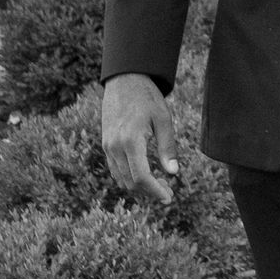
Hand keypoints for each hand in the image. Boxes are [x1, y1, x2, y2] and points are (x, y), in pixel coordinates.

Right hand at [102, 72, 179, 206]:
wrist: (124, 80)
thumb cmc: (147, 97)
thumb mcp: (163, 119)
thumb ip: (168, 147)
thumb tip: (173, 173)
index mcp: (131, 140)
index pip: (141, 177)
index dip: (155, 192)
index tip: (168, 198)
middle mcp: (115, 146)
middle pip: (130, 183)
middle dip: (149, 192)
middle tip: (168, 193)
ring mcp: (107, 146)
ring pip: (121, 179)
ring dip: (139, 187)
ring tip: (159, 184)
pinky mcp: (105, 144)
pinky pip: (115, 169)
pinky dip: (129, 177)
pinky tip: (144, 174)